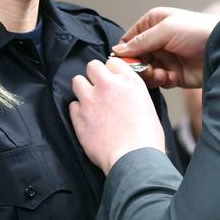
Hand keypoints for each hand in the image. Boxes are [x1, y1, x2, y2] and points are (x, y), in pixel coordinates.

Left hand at [70, 58, 165, 174]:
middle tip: (99, 88)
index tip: (111, 78)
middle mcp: (108, 85)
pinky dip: (78, 111)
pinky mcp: (79, 116)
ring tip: (90, 102)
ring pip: (77, 81)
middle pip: (92, 66)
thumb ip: (132, 92)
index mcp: (129, 81)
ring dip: (83, 90)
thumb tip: (124, 93)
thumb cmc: (146, 138)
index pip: (112, 61)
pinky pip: (72, 105)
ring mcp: (91, 99)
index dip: (111, 71)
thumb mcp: (147, 104)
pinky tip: (88, 120)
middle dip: (94, 75)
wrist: (134, 157)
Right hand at [112, 7, 219, 88]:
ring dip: (151, 75)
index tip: (123, 61)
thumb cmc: (199, 31)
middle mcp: (158, 41)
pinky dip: (162, 81)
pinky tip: (171, 77)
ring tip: (161, 73)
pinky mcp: (174, 74)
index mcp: (154, 23)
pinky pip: (159, 81)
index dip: (125, 51)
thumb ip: (141, 40)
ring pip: (146, 71)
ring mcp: (166, 58)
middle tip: (146, 69)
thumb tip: (118, 50)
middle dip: (138, 66)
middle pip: (135, 58)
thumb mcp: (167, 29)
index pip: (129, 38)